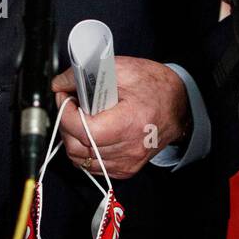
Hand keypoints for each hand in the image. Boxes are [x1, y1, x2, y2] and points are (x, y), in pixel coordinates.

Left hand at [50, 56, 189, 180]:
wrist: (179, 105)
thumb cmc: (154, 86)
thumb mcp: (121, 69)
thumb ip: (85, 75)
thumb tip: (59, 83)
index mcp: (130, 123)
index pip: (84, 130)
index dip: (65, 114)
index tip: (64, 98)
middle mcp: (129, 148)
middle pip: (78, 148)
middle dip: (65, 125)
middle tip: (70, 105)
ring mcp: (128, 162)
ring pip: (81, 160)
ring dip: (73, 138)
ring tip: (80, 117)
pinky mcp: (126, 169)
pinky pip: (93, 166)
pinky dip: (85, 150)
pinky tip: (91, 131)